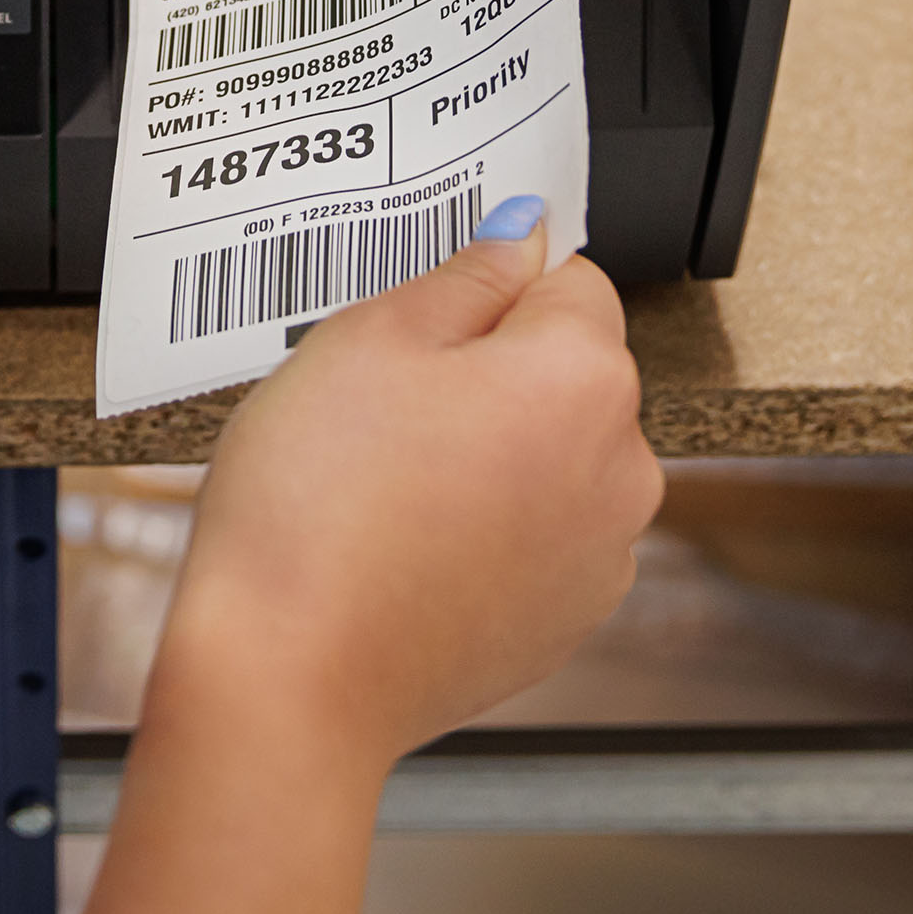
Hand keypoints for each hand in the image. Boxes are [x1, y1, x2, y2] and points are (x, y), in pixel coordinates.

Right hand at [153, 205, 663, 772]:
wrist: (291, 676)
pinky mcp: (565, 621)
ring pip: (552, 456)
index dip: (488, 286)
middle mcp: (621, 469)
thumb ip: (465, 275)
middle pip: (567, 372)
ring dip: (493, 451)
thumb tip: (519, 237)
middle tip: (384, 402)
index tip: (424, 319)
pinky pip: (538, 535)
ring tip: (388, 480)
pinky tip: (408, 540)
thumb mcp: (370, 338)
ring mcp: (601, 556)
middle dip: (491, 371)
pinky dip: (490, 527)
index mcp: (583, 379)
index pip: (568, 278)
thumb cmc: (318, 508)